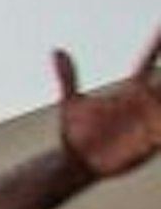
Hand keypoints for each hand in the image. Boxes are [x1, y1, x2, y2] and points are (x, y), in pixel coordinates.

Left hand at [53, 22, 160, 180]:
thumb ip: (68, 77)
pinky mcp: (150, 144)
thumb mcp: (71, 104)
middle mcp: (143, 103)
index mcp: (129, 91)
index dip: (158, 44)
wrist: (77, 165)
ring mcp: (149, 123)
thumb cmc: (75, 133)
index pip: (148, 61)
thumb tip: (56, 49)